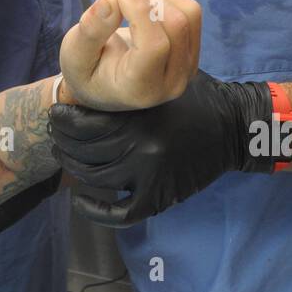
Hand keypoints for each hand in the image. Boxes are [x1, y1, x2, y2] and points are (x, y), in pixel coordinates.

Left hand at [50, 70, 275, 227]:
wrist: (235, 127)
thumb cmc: (195, 97)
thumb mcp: (161, 80)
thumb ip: (129, 84)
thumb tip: (91, 78)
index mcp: (138, 114)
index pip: (83, 124)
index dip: (63, 122)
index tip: (57, 117)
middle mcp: (140, 145)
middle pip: (84, 153)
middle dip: (63, 145)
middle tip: (57, 138)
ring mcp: (149, 173)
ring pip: (95, 179)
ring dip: (74, 171)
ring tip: (67, 159)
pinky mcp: (159, 196)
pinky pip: (118, 213)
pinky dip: (94, 210)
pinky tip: (80, 198)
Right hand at [59, 0, 200, 110]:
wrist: (104, 86)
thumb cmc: (86, 71)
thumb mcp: (74, 54)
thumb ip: (90, 30)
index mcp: (139, 88)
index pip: (155, 46)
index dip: (140, 11)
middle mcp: (171, 83)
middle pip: (176, 25)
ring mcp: (186, 69)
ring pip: (189, 14)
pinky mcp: (192, 52)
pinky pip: (191, 12)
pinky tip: (144, 3)